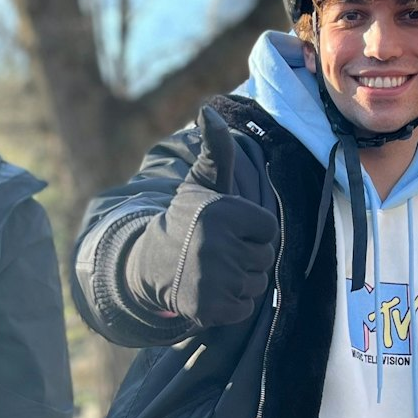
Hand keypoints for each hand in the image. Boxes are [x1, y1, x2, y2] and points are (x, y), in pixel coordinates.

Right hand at [125, 105, 278, 330]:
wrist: (149, 264)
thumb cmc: (185, 221)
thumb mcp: (201, 183)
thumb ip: (215, 149)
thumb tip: (207, 109)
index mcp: (222, 212)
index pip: (268, 229)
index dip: (251, 232)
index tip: (226, 230)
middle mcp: (217, 245)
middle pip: (265, 258)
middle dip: (247, 258)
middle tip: (217, 253)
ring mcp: (212, 279)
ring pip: (256, 284)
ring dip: (240, 282)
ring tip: (213, 271)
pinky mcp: (208, 308)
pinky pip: (243, 308)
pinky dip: (231, 305)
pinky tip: (210, 291)